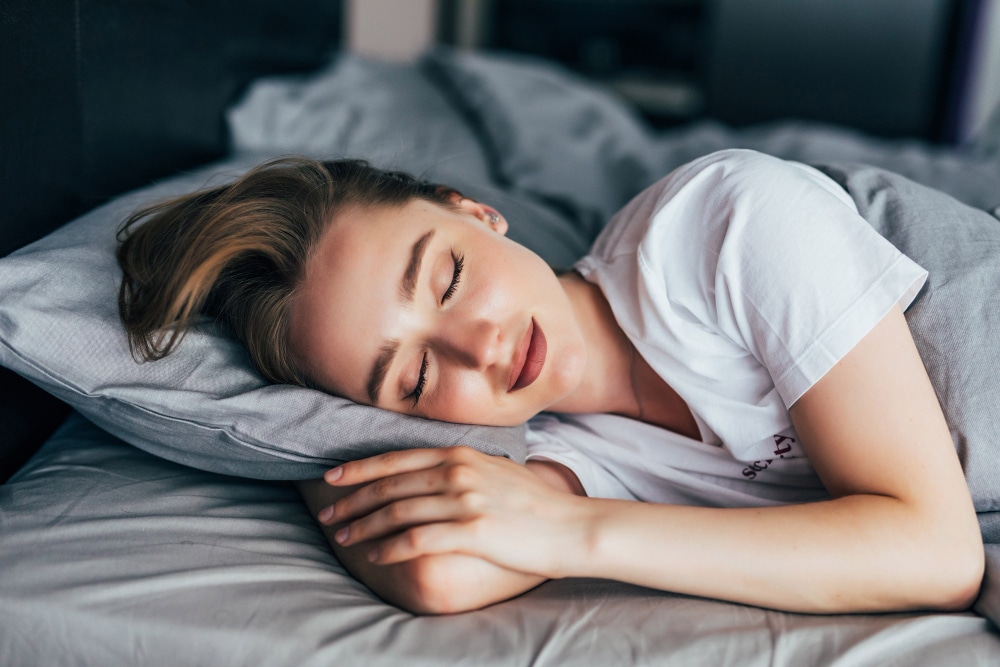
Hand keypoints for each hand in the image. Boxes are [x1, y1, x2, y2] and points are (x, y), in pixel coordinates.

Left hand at [316, 446, 588, 577]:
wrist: (571, 525)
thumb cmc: (534, 503)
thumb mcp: (495, 469)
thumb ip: (461, 466)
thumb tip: (432, 471)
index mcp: (460, 454)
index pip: (396, 459)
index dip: (359, 468)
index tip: (332, 477)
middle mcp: (457, 471)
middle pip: (389, 485)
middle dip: (352, 501)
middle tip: (328, 515)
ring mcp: (464, 500)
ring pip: (396, 511)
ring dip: (364, 526)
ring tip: (344, 538)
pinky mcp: (472, 530)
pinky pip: (417, 539)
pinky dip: (390, 548)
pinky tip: (375, 556)